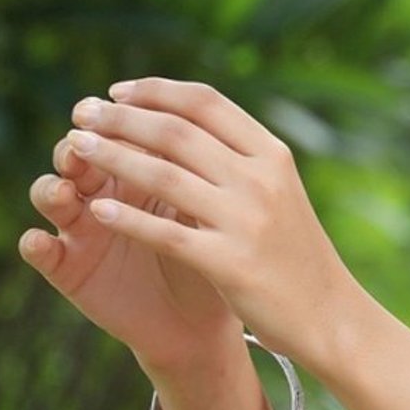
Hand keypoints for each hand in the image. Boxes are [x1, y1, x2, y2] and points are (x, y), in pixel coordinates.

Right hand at [19, 115, 237, 373]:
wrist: (202, 328)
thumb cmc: (214, 262)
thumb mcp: (211, 216)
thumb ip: (202, 177)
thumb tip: (203, 130)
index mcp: (140, 168)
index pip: (121, 130)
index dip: (119, 118)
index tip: (122, 103)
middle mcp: (103, 191)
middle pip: (78, 152)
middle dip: (79, 143)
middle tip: (82, 139)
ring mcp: (80, 228)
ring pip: (49, 192)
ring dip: (52, 187)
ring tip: (64, 192)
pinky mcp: (67, 267)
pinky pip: (39, 250)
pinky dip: (35, 243)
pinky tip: (40, 242)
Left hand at [21, 79, 356, 374]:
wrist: (333, 318)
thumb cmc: (299, 257)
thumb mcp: (281, 194)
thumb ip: (239, 160)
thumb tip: (183, 124)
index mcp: (272, 155)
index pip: (204, 103)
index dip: (154, 91)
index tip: (116, 92)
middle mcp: (260, 180)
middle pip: (174, 132)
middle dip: (119, 118)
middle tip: (80, 112)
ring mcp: (246, 222)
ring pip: (162, 175)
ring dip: (111, 156)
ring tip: (75, 148)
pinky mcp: (230, 265)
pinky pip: (166, 234)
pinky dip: (128, 219)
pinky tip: (97, 210)